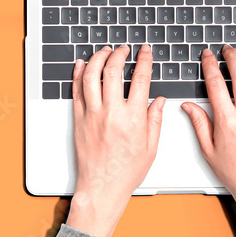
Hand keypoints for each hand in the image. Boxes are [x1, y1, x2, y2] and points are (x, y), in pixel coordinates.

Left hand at [66, 44, 165, 236]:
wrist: (101, 188)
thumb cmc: (125, 172)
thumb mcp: (151, 147)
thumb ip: (155, 120)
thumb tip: (159, 100)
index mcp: (133, 119)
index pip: (140, 79)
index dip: (144, 60)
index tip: (145, 51)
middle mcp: (111, 113)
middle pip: (113, 71)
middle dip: (119, 54)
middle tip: (124, 49)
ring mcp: (92, 115)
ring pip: (92, 76)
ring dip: (98, 58)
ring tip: (105, 51)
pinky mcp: (79, 119)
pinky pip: (76, 90)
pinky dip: (79, 74)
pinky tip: (83, 64)